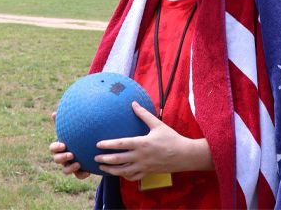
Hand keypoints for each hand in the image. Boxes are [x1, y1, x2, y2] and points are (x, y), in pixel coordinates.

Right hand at [49, 112, 89, 179]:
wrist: (89, 146)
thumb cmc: (78, 135)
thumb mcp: (72, 129)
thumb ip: (64, 122)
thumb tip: (54, 113)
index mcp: (60, 147)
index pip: (53, 148)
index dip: (56, 147)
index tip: (63, 145)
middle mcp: (63, 157)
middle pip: (57, 160)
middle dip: (62, 158)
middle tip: (71, 154)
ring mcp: (70, 165)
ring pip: (66, 170)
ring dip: (70, 168)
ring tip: (78, 163)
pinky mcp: (78, 171)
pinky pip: (78, 176)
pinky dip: (82, 174)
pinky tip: (88, 172)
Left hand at [94, 102, 213, 180]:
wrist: (184, 155)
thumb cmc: (171, 137)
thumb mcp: (157, 124)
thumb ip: (143, 114)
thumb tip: (133, 103)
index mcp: (142, 143)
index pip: (121, 144)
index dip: (108, 144)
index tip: (98, 144)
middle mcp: (141, 156)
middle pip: (119, 160)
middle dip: (105, 159)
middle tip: (96, 158)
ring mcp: (144, 166)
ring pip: (123, 171)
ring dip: (111, 170)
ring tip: (103, 167)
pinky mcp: (148, 172)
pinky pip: (133, 177)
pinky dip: (124, 176)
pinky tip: (119, 173)